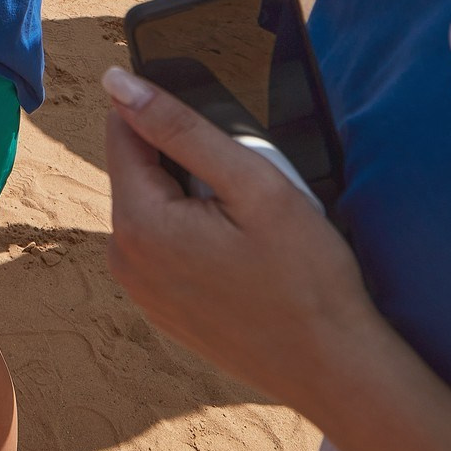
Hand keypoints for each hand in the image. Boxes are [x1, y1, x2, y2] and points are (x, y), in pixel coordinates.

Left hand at [102, 65, 385, 413]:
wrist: (333, 367)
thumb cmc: (306, 276)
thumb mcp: (252, 182)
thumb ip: (180, 128)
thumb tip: (117, 83)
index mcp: (138, 224)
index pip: (122, 131)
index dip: (167, 115)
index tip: (216, 130)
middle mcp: (123, 259)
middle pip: (138, 171)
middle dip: (184, 162)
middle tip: (246, 190)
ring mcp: (140, 291)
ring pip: (152, 208)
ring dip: (190, 198)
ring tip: (247, 226)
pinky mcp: (160, 309)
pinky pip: (163, 247)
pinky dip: (193, 235)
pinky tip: (241, 256)